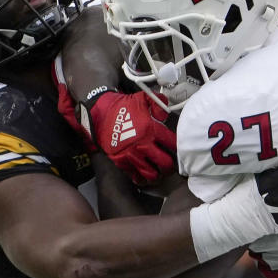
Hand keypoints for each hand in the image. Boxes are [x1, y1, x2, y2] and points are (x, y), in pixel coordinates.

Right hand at [55, 78, 175, 184]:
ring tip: (159, 172)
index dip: (178, 148)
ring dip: (157, 174)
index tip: (177, 149)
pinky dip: (142, 179)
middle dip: (170, 166)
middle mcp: (142, 144)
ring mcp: (131, 155)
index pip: (172, 144)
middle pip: (165, 164)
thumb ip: (159, 103)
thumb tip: (166, 115)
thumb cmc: (123, 107)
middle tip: (170, 165)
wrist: (100, 113)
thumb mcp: (143, 98)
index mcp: (151, 129)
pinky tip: (144, 175)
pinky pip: (135, 176)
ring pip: (151, 174)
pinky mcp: (121, 161)